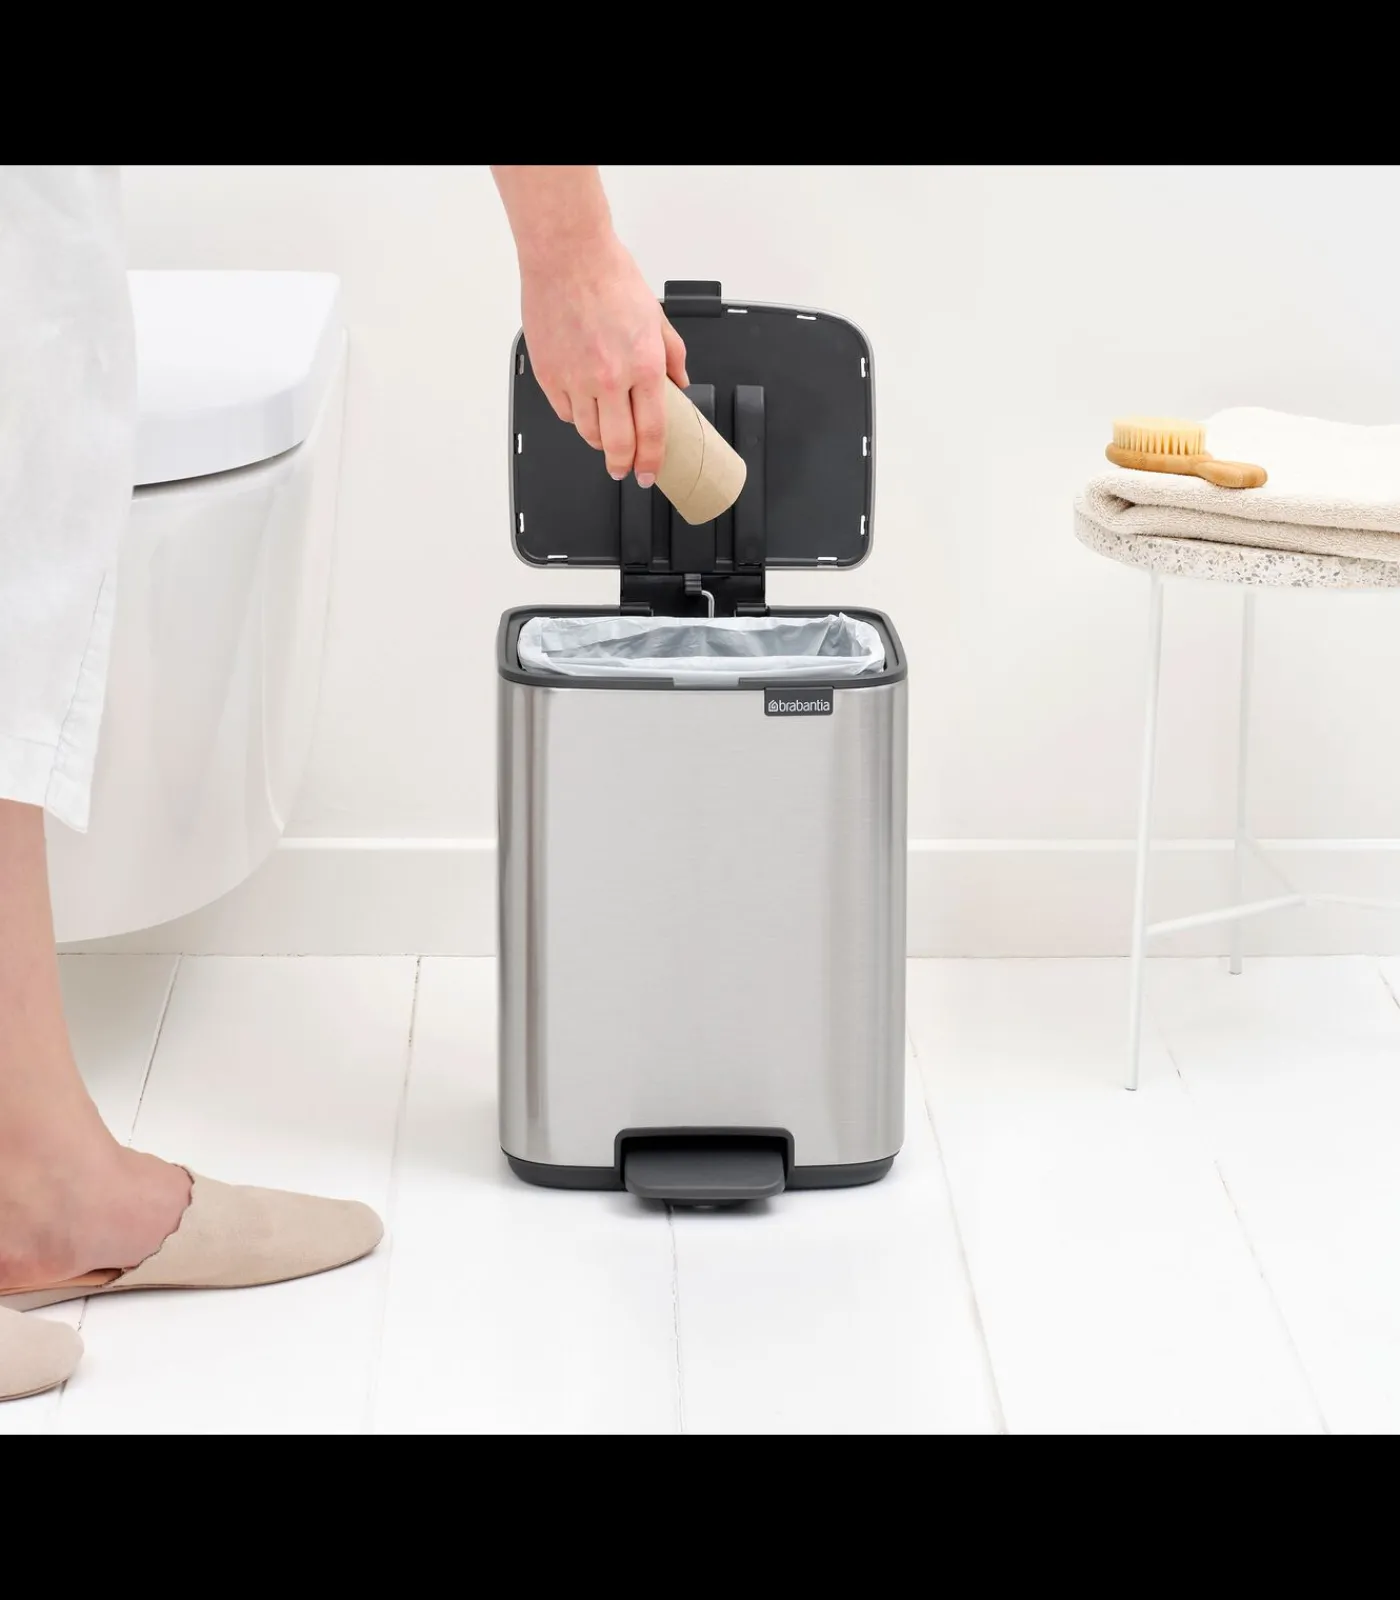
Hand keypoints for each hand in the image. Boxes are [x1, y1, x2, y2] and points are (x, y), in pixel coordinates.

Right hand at [520, 233, 688, 485]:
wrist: (568, 255)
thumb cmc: (610, 278)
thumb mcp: (656, 317)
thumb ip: (672, 356)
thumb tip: (681, 383)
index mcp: (643, 366)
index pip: (651, 433)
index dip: (650, 462)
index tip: (648, 474)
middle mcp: (610, 378)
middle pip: (617, 445)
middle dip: (623, 466)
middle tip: (624, 470)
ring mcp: (576, 379)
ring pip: (587, 433)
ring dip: (598, 441)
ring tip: (604, 435)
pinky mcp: (549, 375)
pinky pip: (564, 412)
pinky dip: (575, 415)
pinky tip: (583, 406)